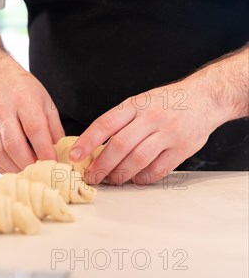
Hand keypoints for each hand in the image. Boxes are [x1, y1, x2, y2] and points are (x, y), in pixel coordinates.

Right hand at [0, 62, 64, 172]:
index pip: (34, 129)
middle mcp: (4, 113)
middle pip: (14, 144)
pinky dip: (2, 168)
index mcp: (24, 102)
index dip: (44, 149)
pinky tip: (13, 171)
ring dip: (15, 169)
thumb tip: (61, 152)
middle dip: (28, 164)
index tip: (54, 163)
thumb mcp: (46, 102)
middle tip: (41, 174)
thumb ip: (54, 128)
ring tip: (28, 175)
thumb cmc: (23, 90)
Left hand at [70, 80, 223, 184]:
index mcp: (134, 105)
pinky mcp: (182, 148)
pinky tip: (134, 179)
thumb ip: (119, 122)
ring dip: (120, 174)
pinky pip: (158, 169)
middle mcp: (151, 118)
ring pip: (138, 159)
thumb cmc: (164, 103)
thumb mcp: (139, 102)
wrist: (204, 98)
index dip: (87, 141)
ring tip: (111, 180)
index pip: (105, 124)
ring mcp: (168, 133)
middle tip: (91, 176)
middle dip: (101, 165)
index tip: (74, 156)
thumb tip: (92, 148)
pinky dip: (142, 178)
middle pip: (120, 145)